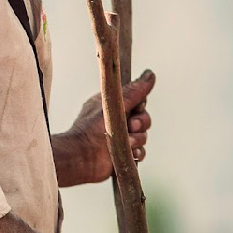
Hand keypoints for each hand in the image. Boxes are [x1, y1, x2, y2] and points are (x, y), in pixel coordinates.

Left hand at [53, 70, 153, 186]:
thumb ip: (133, 92)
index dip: (140, 105)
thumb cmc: (91, 129)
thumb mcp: (113, 105)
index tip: (136, 108)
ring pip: (143, 136)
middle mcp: (116, 120)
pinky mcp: (123, 153)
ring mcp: (120, 137)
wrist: (82, 157)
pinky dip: (137, 152)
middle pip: (143, 118)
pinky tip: (129, 153)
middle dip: (140, 123)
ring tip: (126, 142)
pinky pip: (141, 152)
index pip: (136, 100)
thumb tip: (150, 74)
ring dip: (137, 139)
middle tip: (130, 126)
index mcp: (111, 105)